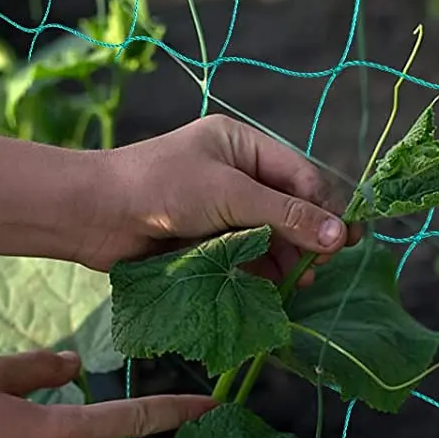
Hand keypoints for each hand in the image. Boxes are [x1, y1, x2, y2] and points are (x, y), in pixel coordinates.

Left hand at [84, 115, 360, 282]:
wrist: (94, 215)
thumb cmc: (159, 188)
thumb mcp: (229, 195)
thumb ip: (284, 215)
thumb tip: (338, 235)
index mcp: (242, 146)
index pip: (299, 177)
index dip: (324, 208)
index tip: (344, 241)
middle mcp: (231, 176)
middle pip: (285, 209)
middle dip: (305, 238)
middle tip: (320, 270)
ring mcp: (214, 212)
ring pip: (263, 238)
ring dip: (282, 261)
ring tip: (298, 285)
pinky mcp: (197, 245)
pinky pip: (237, 259)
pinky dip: (254, 274)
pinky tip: (270, 291)